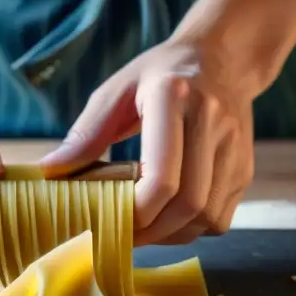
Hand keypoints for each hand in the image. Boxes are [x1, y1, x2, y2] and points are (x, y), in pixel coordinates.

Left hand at [39, 38, 254, 245]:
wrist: (223, 58)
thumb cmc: (160, 75)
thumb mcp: (116, 90)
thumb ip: (85, 133)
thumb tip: (49, 172)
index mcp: (174, 98)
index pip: (163, 177)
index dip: (137, 212)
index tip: (109, 220)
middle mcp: (212, 122)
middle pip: (188, 204)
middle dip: (151, 232)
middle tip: (120, 236)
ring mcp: (236, 147)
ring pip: (207, 217)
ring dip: (171, 235)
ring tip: (142, 230)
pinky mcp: (246, 168)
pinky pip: (220, 218)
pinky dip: (191, 229)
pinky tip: (168, 219)